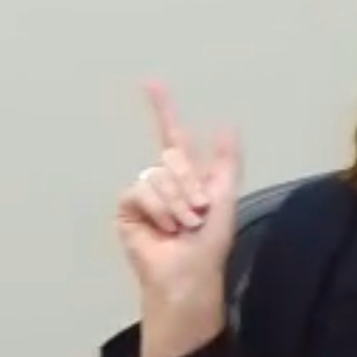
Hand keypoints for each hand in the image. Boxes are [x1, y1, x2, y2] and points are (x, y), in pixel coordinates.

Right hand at [115, 82, 241, 356]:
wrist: (189, 274)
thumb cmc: (209, 244)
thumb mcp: (225, 198)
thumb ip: (226, 162)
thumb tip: (228, 125)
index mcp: (188, 174)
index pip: (173, 134)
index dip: (163, 108)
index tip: (151, 82)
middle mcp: (164, 179)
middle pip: (172, 154)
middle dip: (191, 182)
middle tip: (200, 211)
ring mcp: (145, 193)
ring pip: (157, 174)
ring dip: (178, 202)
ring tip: (185, 225)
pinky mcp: (128, 208)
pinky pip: (141, 191)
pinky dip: (159, 209)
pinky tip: (165, 228)